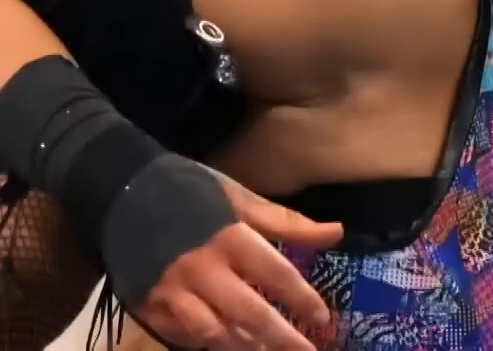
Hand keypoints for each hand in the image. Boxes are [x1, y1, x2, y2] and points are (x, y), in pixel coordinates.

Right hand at [130, 177, 341, 349]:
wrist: (121, 193)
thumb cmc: (192, 194)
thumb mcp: (240, 199)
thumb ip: (287, 223)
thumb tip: (336, 233)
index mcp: (231, 238)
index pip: (276, 275)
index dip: (303, 299)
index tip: (323, 319)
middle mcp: (203, 269)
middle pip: (248, 312)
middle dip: (280, 337)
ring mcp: (172, 291)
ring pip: (213, 333)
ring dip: (243, 348)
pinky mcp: (147, 305)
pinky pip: (182, 336)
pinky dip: (206, 344)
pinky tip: (227, 347)